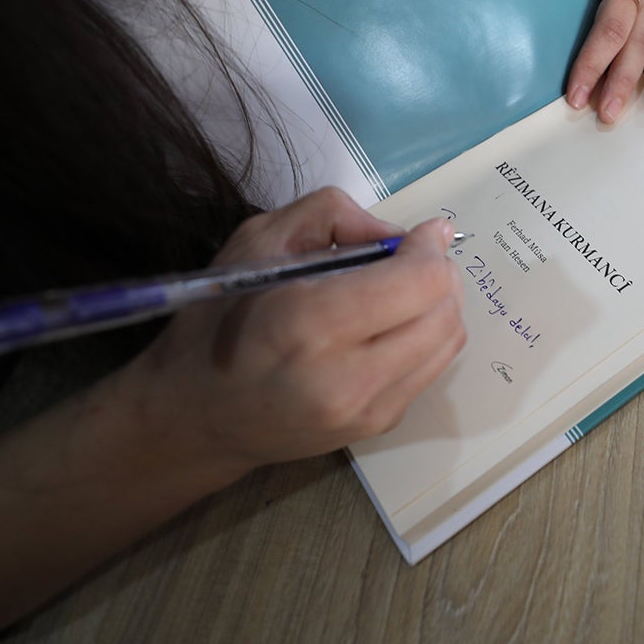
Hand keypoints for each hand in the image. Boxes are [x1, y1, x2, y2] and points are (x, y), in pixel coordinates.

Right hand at [116, 187, 465, 479]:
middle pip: (444, 313)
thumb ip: (333, 216)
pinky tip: (391, 325)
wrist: (195, 416)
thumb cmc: (218, 319)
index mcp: (308, 322)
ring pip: (449, 343)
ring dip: (440, 306)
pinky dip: (426, 337)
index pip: (420, 283)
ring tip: (404, 290)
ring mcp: (366, 411)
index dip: (431, 248)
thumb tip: (402, 234)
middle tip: (412, 258)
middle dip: (440, 274)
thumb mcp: (258, 240)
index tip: (422, 233)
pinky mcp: (377, 427)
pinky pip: (432, 369)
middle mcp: (346, 376)